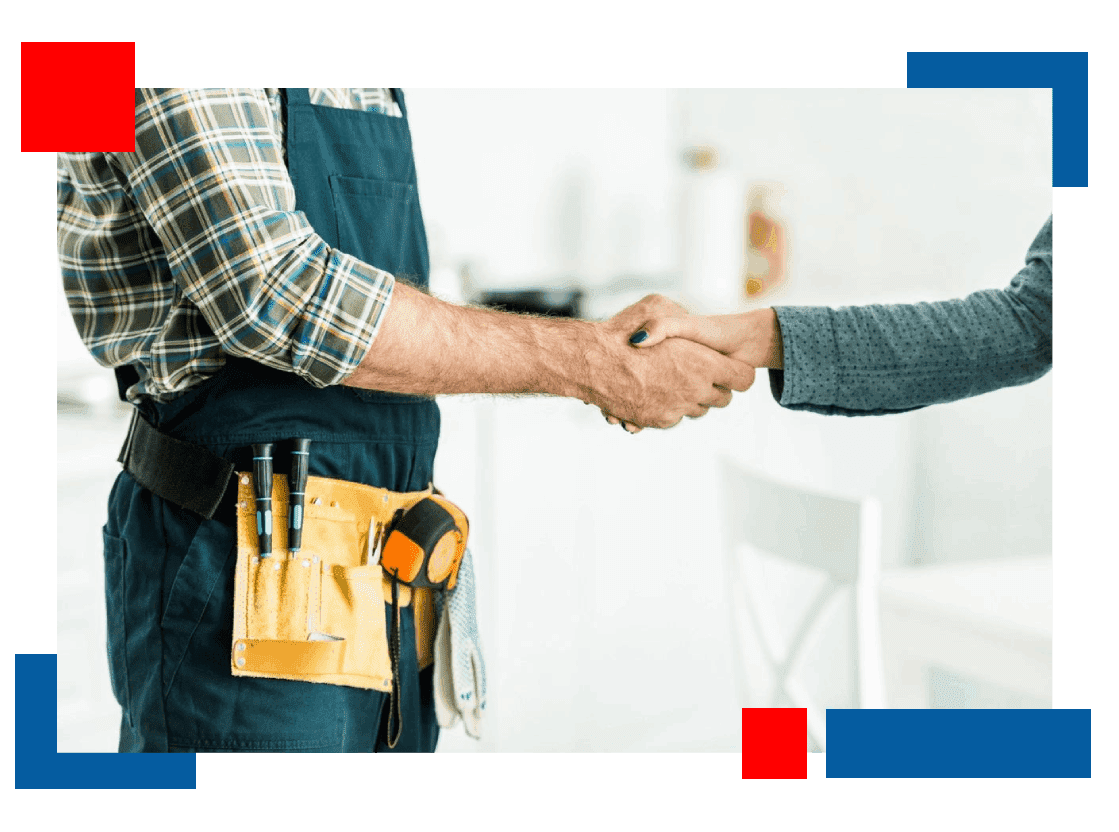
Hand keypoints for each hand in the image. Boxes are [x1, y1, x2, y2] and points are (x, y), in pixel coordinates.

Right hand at [588, 294, 755, 431]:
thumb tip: (687, 325)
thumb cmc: (623, 330)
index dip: (737, 372)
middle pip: (723, 399)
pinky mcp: (659, 420)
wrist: (592, 362)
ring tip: (674, 381)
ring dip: (691, 398)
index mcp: (705, 363)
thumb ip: (678, 317)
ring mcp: (677, 408)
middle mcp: (695, 389)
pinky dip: (668, 407)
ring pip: (698, 410)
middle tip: (700, 373)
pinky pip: (674, 417)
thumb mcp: (656, 306)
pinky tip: (654, 391)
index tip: (727, 367)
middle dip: (715, 388)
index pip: (743, 378)